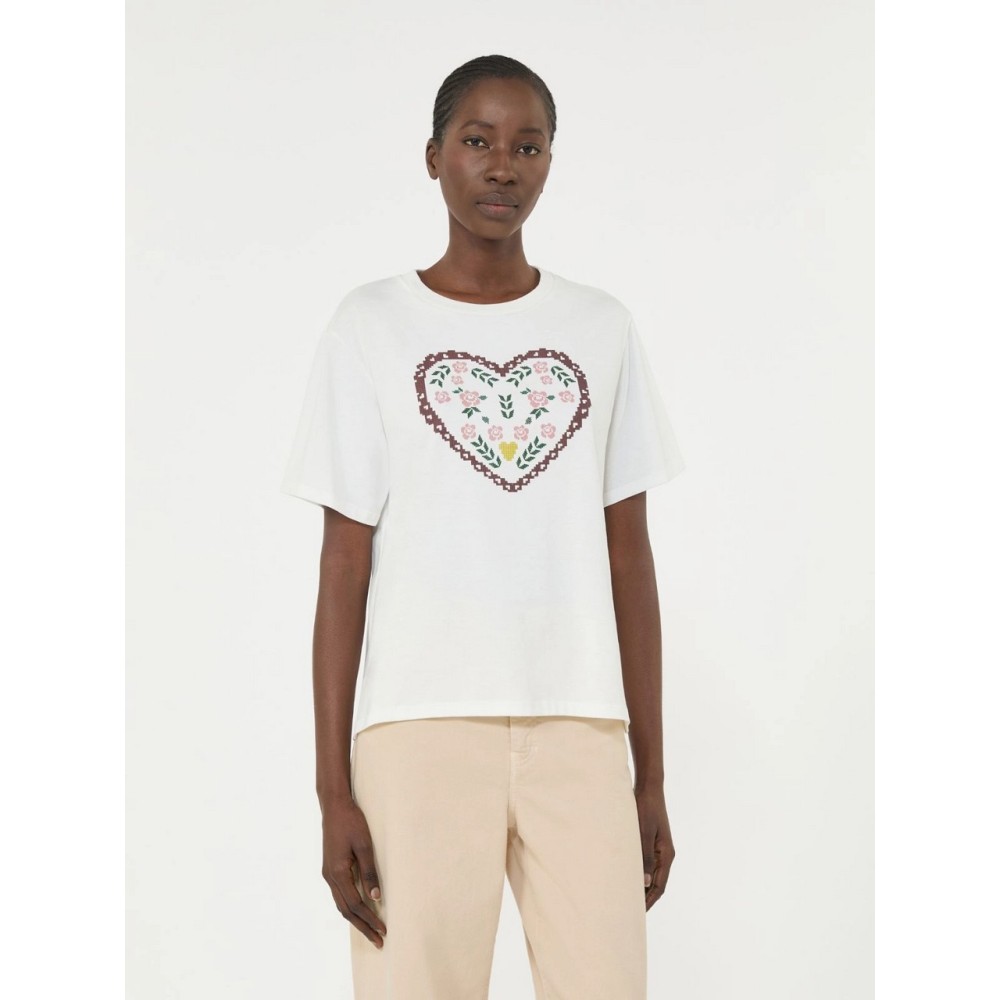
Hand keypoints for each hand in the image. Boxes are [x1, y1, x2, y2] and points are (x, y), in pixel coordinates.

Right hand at [320, 797, 386, 948]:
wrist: (334, 806)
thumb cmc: (351, 822)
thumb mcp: (364, 845)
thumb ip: (369, 872)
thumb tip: (376, 897)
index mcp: (337, 872)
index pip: (355, 904)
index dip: (369, 918)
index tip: (383, 929)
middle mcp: (329, 877)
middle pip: (346, 910)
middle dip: (363, 926)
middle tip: (379, 940)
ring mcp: (327, 873)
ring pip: (340, 904)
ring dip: (355, 919)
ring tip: (370, 930)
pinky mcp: (329, 868)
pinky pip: (339, 895)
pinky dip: (349, 907)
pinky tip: (358, 911)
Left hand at [634, 785, 674, 910]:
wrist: (648, 788)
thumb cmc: (645, 808)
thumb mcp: (643, 832)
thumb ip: (644, 857)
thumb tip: (644, 883)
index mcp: (666, 855)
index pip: (659, 886)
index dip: (649, 901)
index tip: (638, 915)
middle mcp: (665, 854)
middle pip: (656, 883)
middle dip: (645, 898)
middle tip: (630, 913)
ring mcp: (659, 848)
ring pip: (651, 874)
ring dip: (641, 887)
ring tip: (626, 900)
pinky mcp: (651, 842)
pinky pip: (646, 864)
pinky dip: (639, 874)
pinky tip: (627, 878)